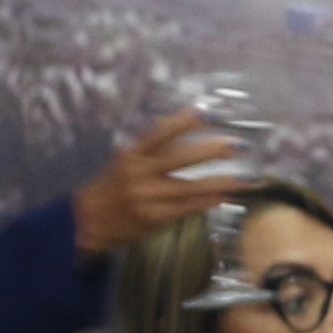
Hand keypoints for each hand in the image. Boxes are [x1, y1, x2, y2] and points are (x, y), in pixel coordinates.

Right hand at [72, 112, 235, 256]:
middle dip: (211, 150)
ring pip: (189, 187)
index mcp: (131, 154)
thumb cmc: (112, 186)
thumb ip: (152, 149)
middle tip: (238, 144)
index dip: (183, 121)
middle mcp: (138, 173)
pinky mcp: (152, 217)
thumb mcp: (125, 161)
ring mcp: (146, 196)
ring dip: (220, 182)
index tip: (207, 111)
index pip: (159, 132)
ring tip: (246, 177)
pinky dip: (207, 202)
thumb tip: (183, 129)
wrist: (86, 221)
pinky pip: (186, 208)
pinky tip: (225, 197)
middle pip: (179, 158)